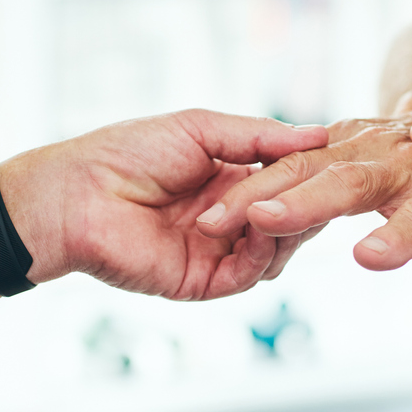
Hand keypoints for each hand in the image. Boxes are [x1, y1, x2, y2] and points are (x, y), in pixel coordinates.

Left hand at [0, 110, 327, 300]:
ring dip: (286, 228)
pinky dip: (262, 253)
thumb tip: (317, 136)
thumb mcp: (201, 129)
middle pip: (289, 221)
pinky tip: (260, 228)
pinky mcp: (202, 281)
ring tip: (287, 205)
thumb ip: (259, 137)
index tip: (336, 160)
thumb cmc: (127, 152)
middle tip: (323, 188)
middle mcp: (228, 220)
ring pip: (276, 252)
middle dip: (306, 204)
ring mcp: (217, 253)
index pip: (287, 185)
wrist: (76, 194)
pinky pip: (248, 275)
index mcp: (229, 181)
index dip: (311, 176)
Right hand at [195, 117, 411, 372]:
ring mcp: (363, 143)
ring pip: (306, 164)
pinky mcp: (333, 136)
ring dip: (261, 189)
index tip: (370, 259)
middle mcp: (401, 163)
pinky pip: (286, 157)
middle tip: (266, 220)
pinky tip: (213, 207)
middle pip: (353, 181)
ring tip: (218, 218)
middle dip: (308, 200)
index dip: (398, 240)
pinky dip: (250, 180)